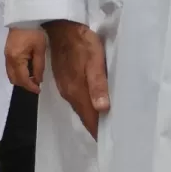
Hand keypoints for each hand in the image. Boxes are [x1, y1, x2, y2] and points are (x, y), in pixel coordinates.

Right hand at [5, 28, 47, 93]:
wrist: (24, 17)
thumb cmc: (35, 32)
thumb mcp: (40, 49)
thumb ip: (39, 65)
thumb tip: (38, 80)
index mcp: (16, 59)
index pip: (22, 78)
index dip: (30, 86)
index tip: (38, 90)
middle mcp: (8, 59)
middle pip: (13, 78)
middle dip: (24, 84)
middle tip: (36, 85)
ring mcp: (6, 56)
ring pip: (11, 74)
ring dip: (20, 79)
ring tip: (33, 79)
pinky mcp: (7, 52)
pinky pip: (10, 68)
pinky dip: (17, 72)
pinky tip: (27, 70)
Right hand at [42, 21, 108, 138]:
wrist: (61, 29)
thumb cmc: (83, 43)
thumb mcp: (95, 61)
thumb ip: (98, 84)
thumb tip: (102, 109)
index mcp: (77, 90)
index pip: (89, 116)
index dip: (97, 129)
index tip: (107, 142)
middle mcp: (69, 92)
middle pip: (84, 114)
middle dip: (94, 127)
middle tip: (109, 138)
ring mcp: (65, 86)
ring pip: (79, 107)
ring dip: (89, 117)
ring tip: (101, 126)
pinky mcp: (65, 79)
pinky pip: (76, 98)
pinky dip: (84, 106)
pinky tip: (91, 106)